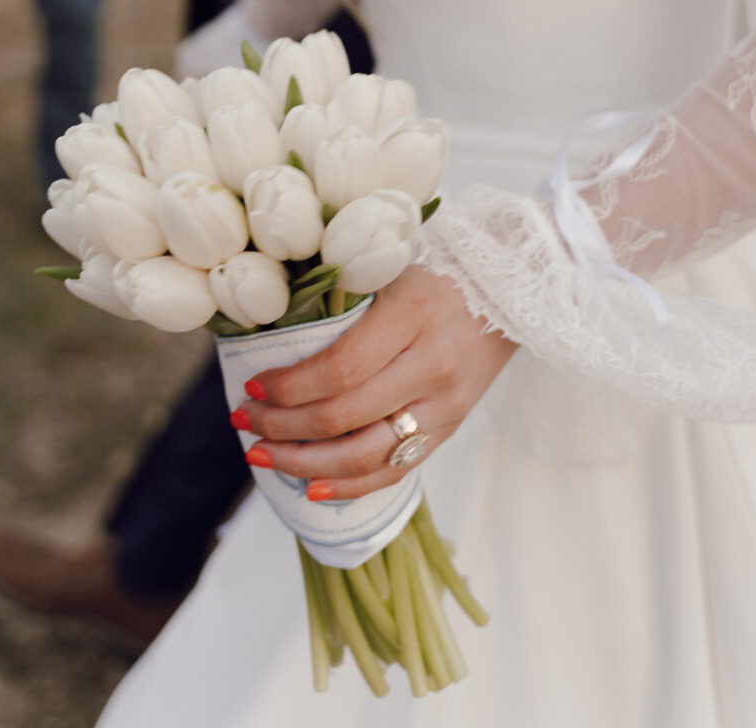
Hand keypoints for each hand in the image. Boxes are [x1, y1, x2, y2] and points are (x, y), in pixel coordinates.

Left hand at [231, 266, 516, 498]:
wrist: (511, 291)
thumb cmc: (437, 272)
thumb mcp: (389, 267)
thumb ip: (340, 297)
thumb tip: (268, 330)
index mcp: (414, 315)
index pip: (341, 369)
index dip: (290, 388)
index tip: (253, 386)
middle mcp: (434, 366)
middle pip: (347, 417)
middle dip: (284, 426)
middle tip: (244, 420)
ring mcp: (446, 405)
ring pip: (369, 455)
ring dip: (307, 464)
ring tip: (263, 456)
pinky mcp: (450, 428)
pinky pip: (396, 469)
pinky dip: (351, 486)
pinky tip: (311, 486)